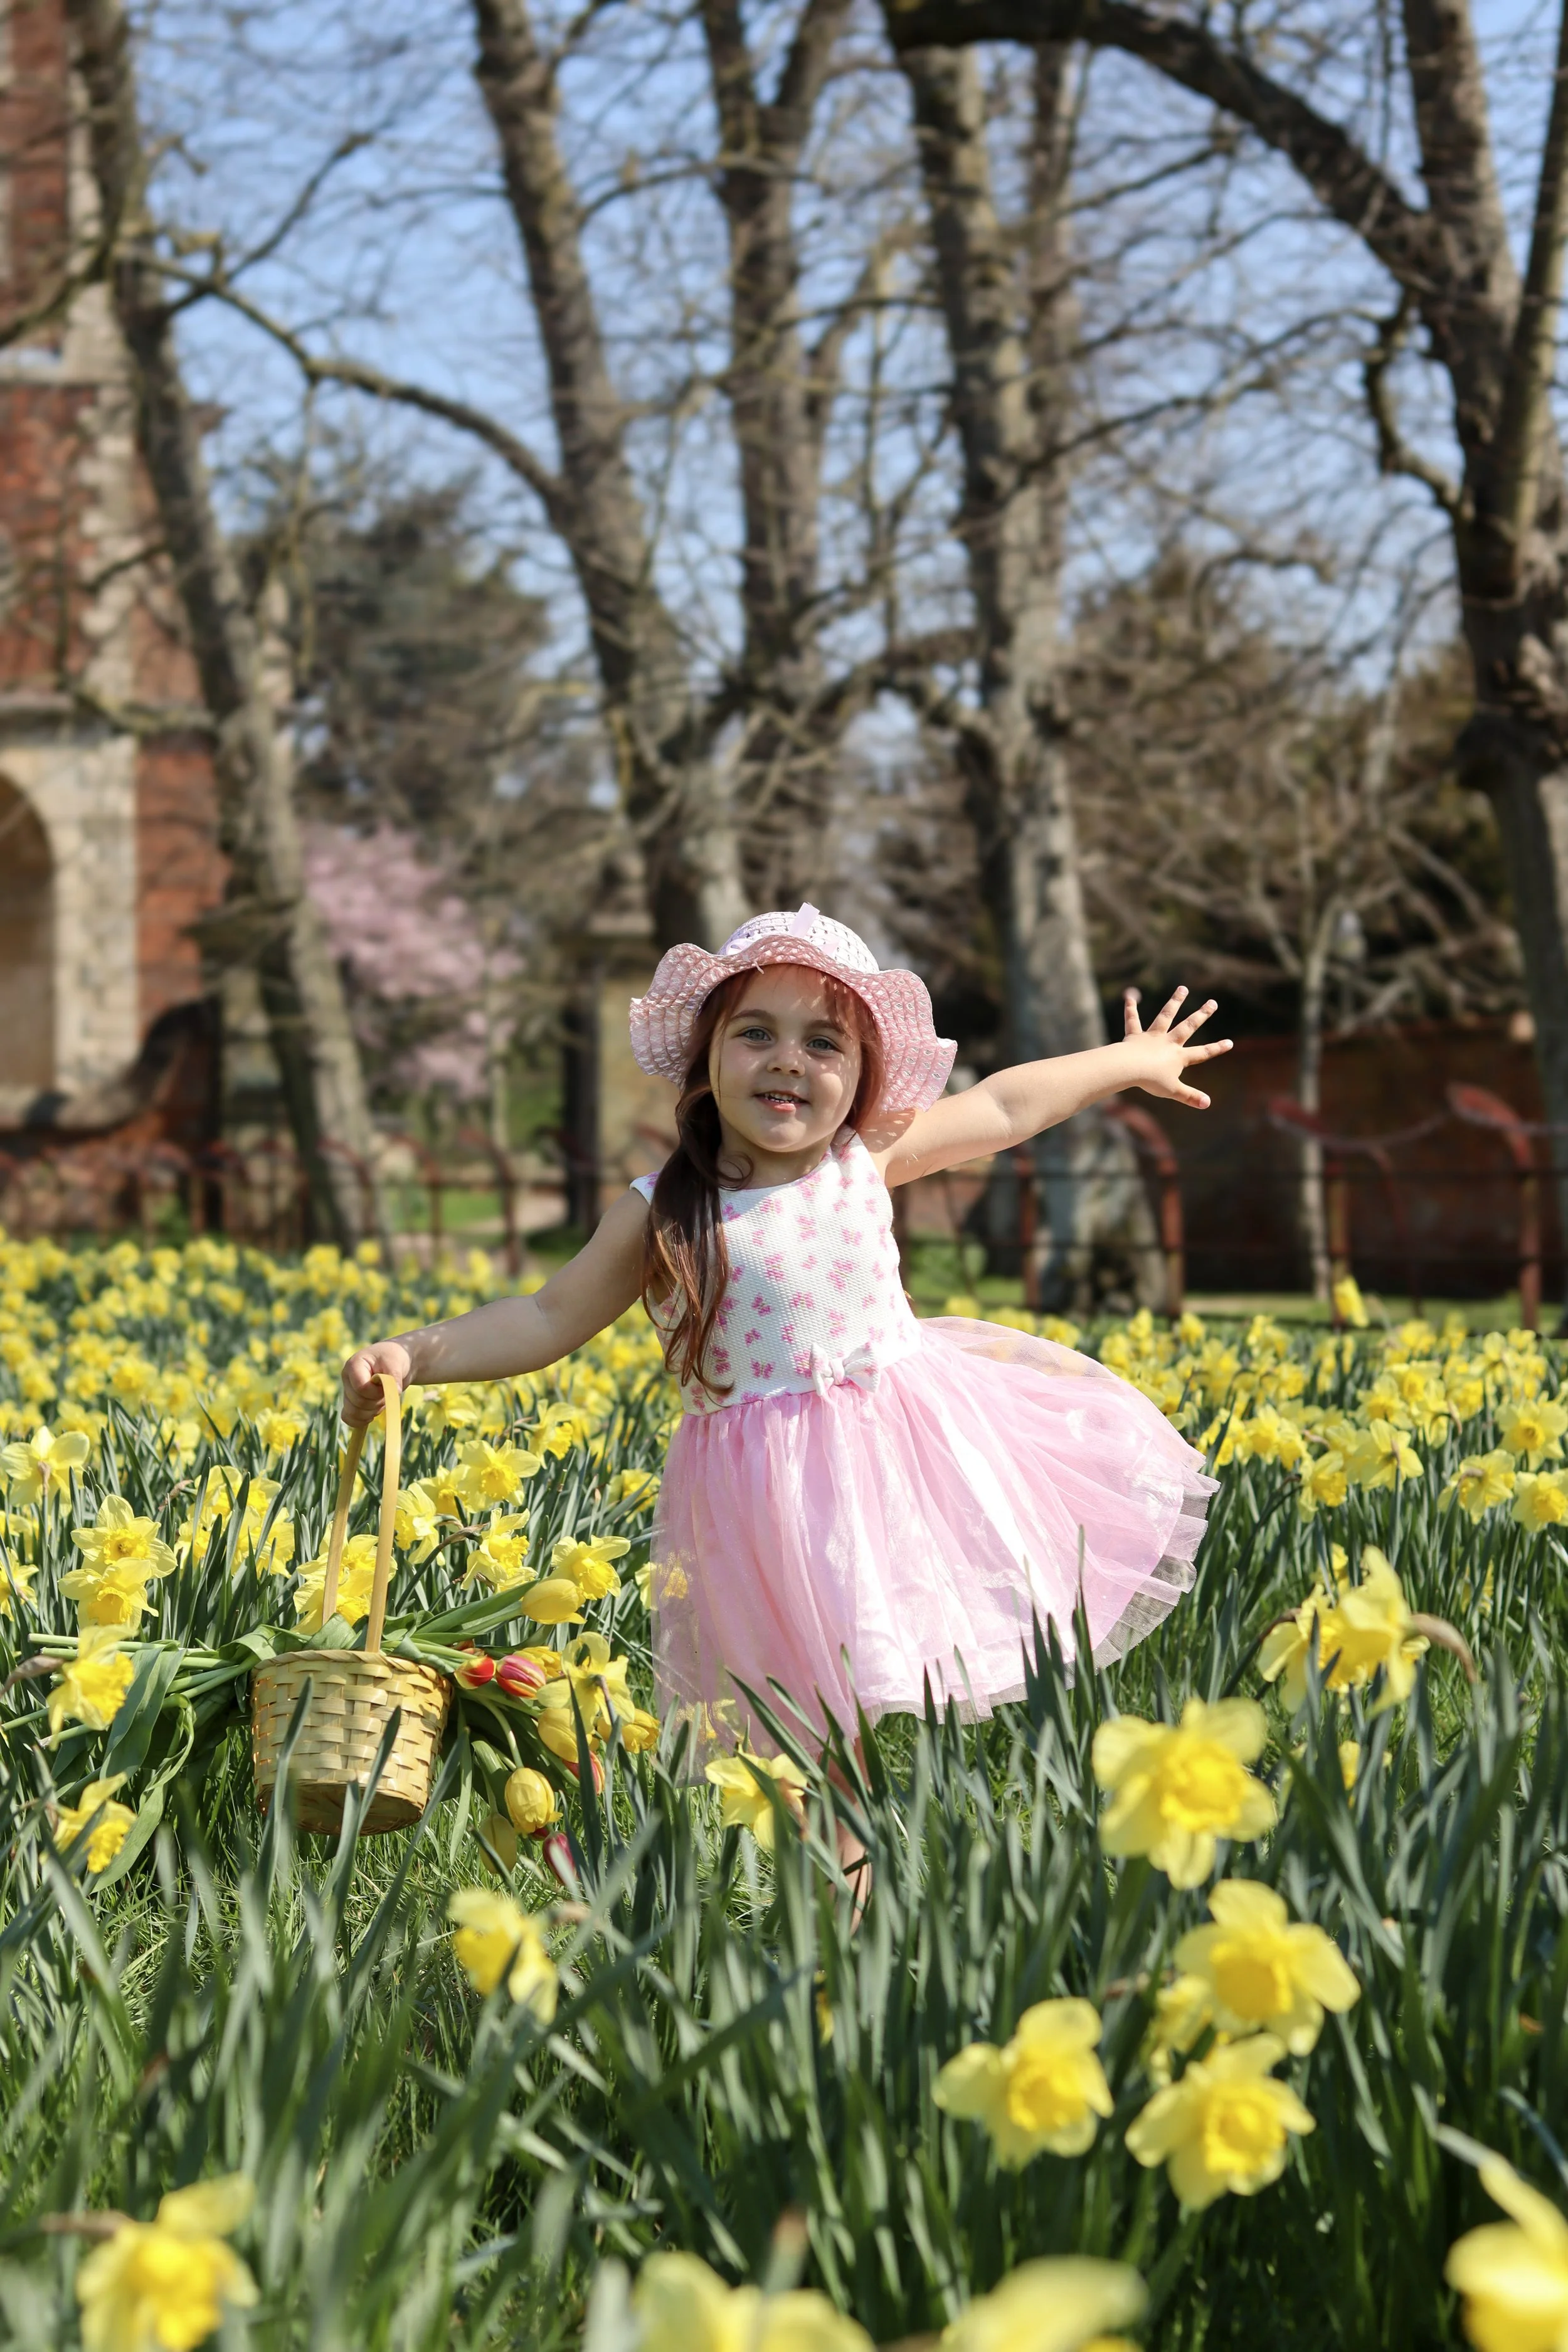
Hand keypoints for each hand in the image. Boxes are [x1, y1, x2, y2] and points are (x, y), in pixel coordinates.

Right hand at [341, 1340, 413, 1426]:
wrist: (393, 1363)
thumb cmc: (393, 1358)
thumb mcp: (396, 1362)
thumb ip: (394, 1377)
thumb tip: (395, 1392)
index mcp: (354, 1365)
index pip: (361, 1388)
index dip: (376, 1393)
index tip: (387, 1386)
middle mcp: (347, 1379)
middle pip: (358, 1402)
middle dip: (377, 1402)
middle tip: (387, 1393)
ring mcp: (347, 1391)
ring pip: (353, 1413)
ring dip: (372, 1412)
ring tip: (382, 1400)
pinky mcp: (351, 1402)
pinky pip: (348, 1418)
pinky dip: (361, 1421)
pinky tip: (373, 1414)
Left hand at [1122, 985, 1231, 1108]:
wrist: (1129, 1068)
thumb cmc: (1151, 1080)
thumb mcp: (1173, 1091)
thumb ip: (1190, 1097)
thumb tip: (1208, 1104)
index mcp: (1178, 1057)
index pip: (1202, 1053)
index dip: (1216, 1049)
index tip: (1229, 1042)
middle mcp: (1168, 1042)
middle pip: (1188, 1026)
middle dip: (1201, 1015)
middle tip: (1213, 1002)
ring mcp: (1152, 1036)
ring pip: (1165, 1016)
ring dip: (1175, 1002)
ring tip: (1183, 988)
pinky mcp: (1135, 1035)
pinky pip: (1133, 1020)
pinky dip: (1131, 1008)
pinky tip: (1129, 996)